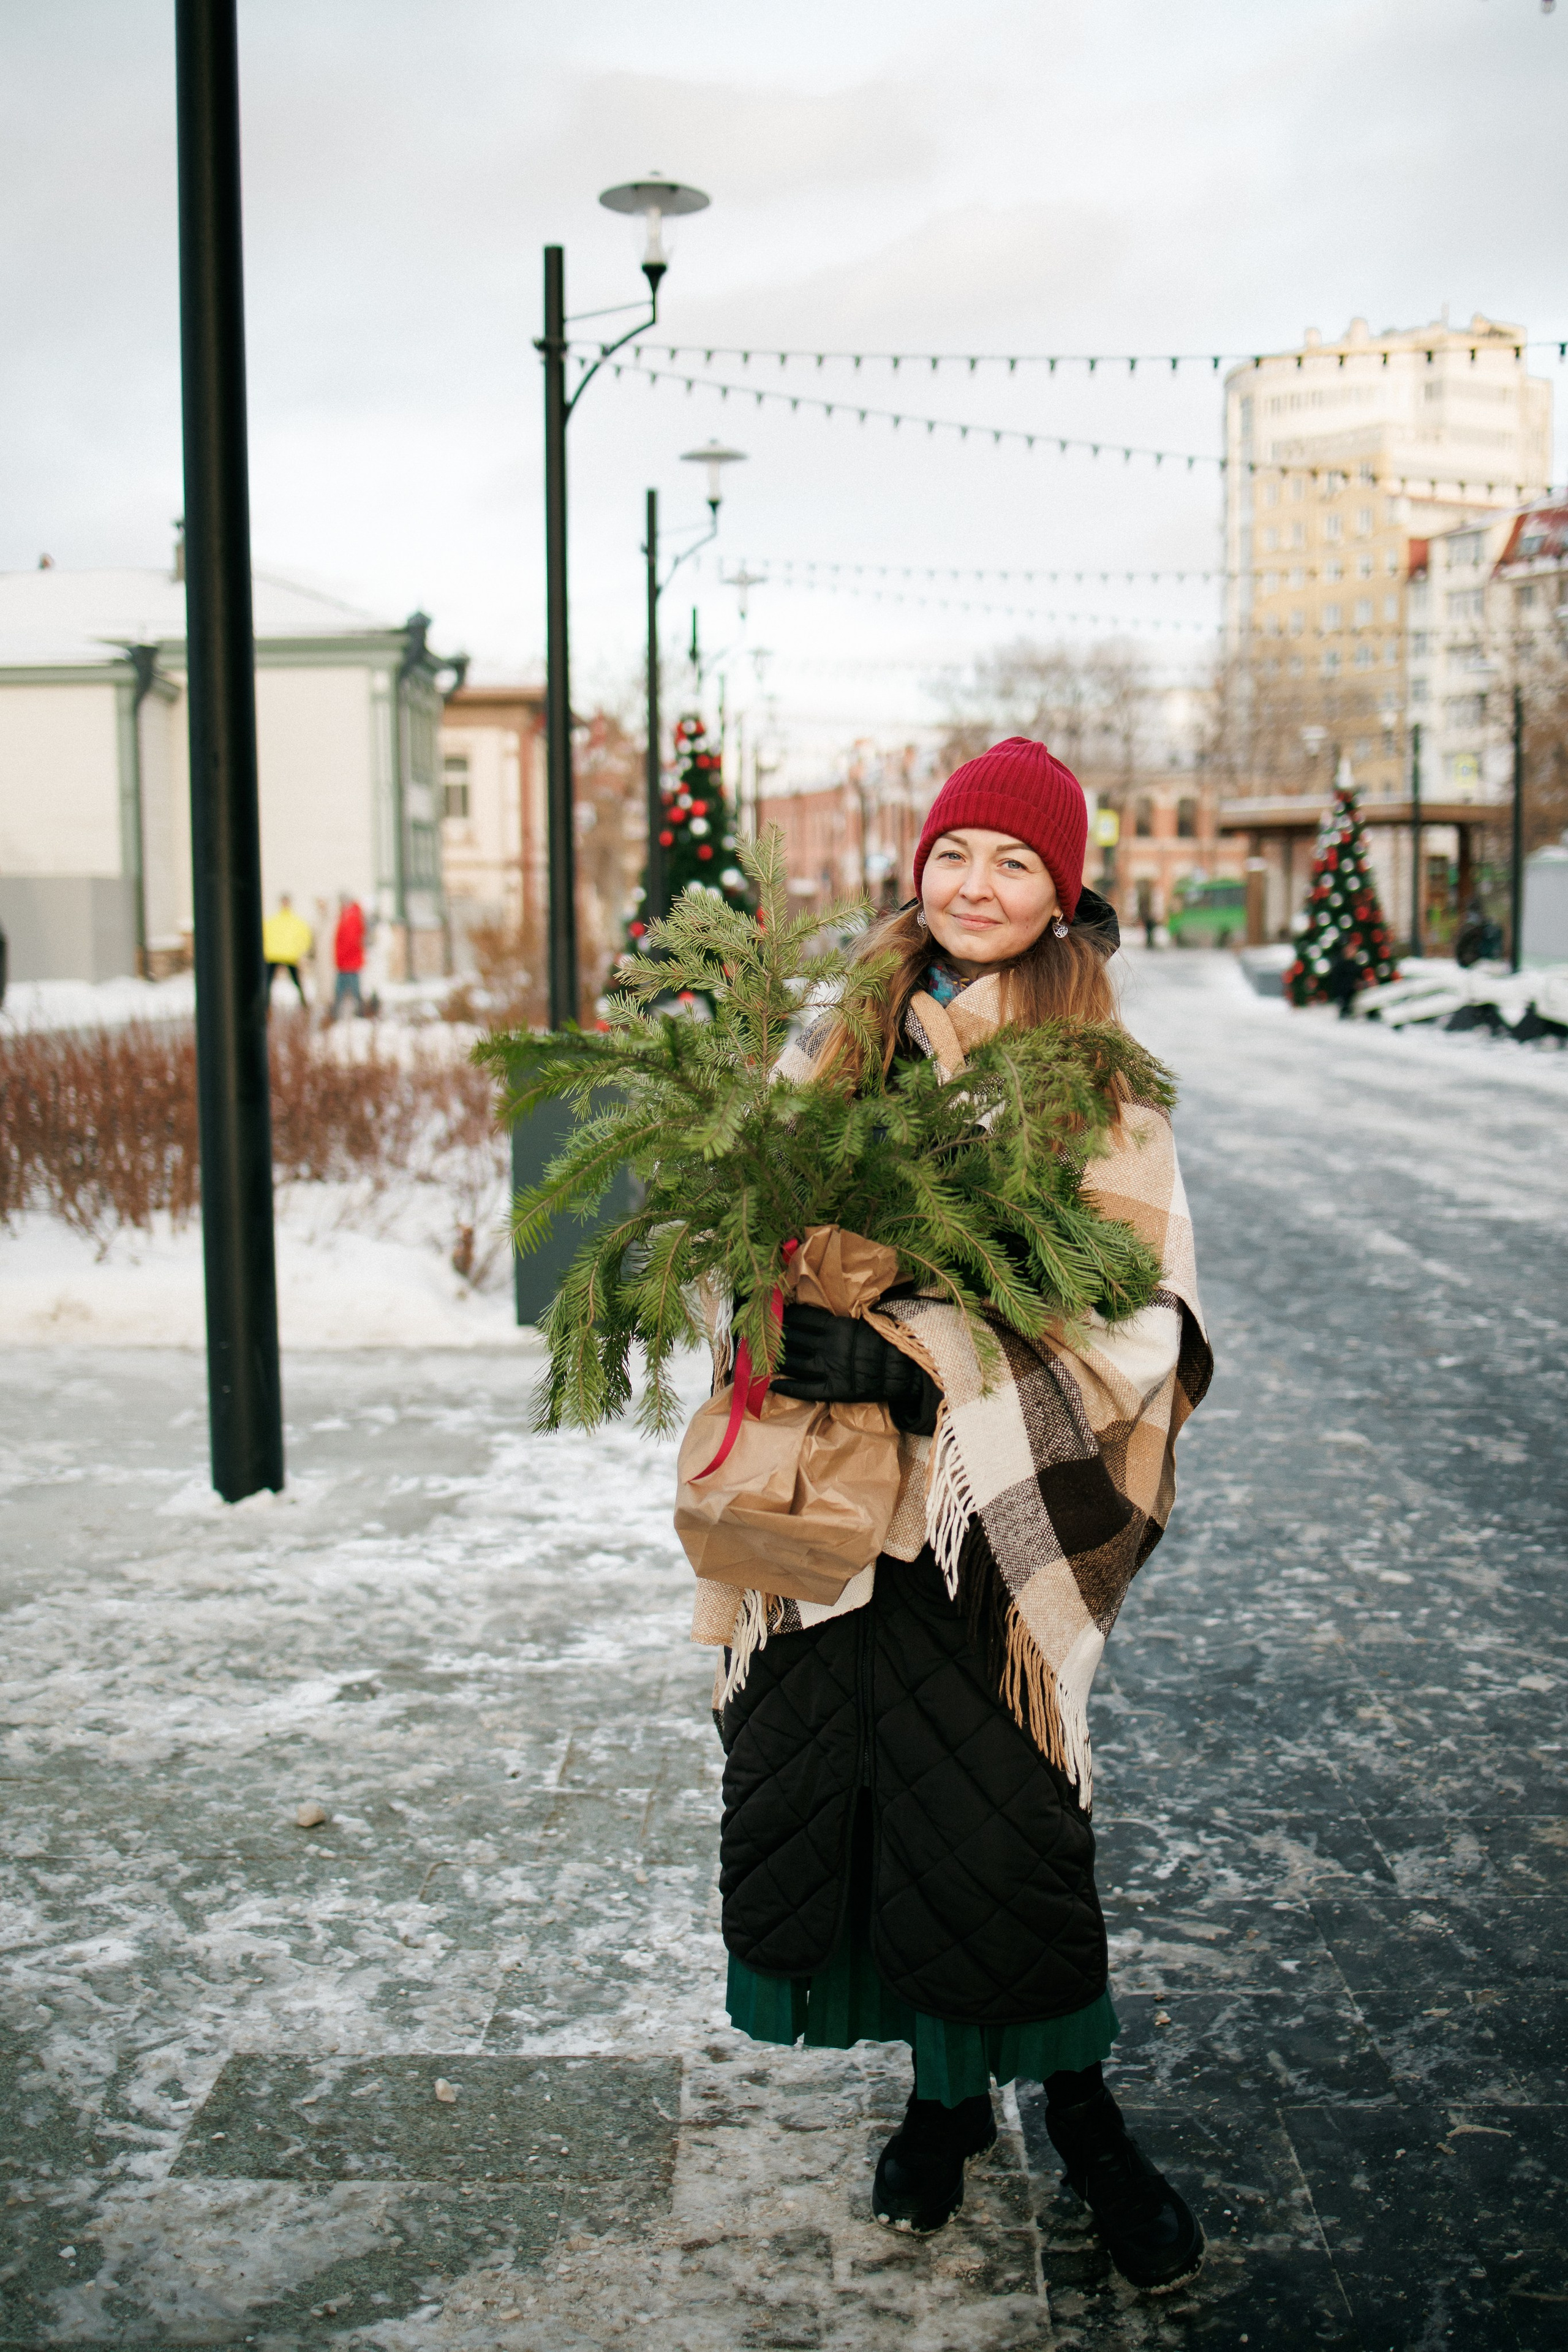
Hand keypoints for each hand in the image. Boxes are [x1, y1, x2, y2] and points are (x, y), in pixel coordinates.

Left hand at [770, 1303, 940, 1435]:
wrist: (907, 1370)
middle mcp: (828, 1347)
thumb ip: (842, 1318)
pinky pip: (804, 1389)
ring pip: (793, 1362)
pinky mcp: (833, 1390)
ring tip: (762, 1355)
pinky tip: (772, 1383)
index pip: (803, 1317)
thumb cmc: (887, 1343)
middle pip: (793, 1338)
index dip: (786, 1314)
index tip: (774, 1312)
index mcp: (837, 1326)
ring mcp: (829, 1369)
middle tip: (760, 1333)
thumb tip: (824, 1307)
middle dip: (774, 1334)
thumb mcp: (864, 1322)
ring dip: (776, 1358)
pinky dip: (786, 1386)